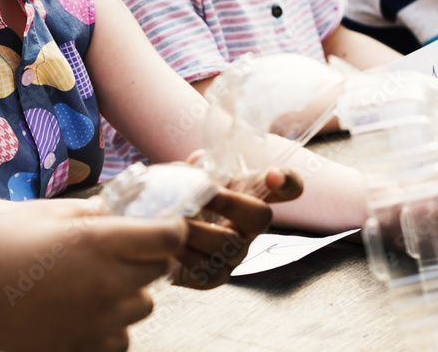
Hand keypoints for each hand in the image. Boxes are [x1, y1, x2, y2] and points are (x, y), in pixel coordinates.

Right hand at [0, 200, 186, 351]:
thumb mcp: (42, 214)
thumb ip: (86, 213)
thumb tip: (114, 213)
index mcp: (98, 242)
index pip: (167, 236)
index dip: (172, 227)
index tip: (163, 223)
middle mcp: (107, 282)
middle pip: (159, 270)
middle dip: (147, 256)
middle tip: (118, 248)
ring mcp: (99, 319)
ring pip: (144, 305)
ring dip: (131, 291)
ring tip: (94, 281)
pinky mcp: (86, 346)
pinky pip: (122, 337)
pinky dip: (113, 325)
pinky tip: (84, 310)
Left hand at [171, 168, 302, 288]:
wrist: (149, 237)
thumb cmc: (174, 203)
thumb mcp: (183, 178)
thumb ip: (194, 169)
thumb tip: (200, 159)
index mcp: (244, 198)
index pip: (285, 188)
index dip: (288, 182)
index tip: (273, 176)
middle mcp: (245, 229)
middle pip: (260, 216)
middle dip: (231, 202)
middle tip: (205, 194)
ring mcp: (232, 256)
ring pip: (227, 243)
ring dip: (195, 227)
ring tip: (170, 216)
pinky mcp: (211, 277)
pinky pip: (204, 267)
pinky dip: (183, 251)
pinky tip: (169, 242)